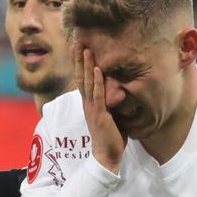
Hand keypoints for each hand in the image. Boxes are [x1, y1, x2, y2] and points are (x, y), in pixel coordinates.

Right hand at [74, 43, 124, 173]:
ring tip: (85, 49)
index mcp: (89, 103)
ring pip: (87, 83)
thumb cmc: (111, 136)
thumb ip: (111, 101)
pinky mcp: (100, 115)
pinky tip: (96, 69)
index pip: (82, 79)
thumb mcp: (111, 114)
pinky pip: (98, 95)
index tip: (78, 48)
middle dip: (79, 59)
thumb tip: (119, 89)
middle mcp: (88, 103)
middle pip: (81, 77)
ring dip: (85, 65)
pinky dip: (96, 82)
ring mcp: (92, 108)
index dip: (79, 64)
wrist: (107, 156)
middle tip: (77, 41)